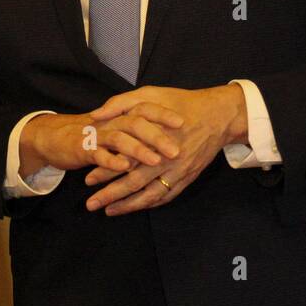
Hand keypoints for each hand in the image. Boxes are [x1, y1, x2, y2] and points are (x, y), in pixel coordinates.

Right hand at [18, 106, 184, 178]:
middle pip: (136, 123)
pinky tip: (123, 168)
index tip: (183, 121)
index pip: (146, 108)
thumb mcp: (119, 123)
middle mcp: (112, 121)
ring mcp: (98, 135)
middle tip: (175, 150)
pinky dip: (111, 161)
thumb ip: (139, 123)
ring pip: (120, 139)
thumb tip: (166, 130)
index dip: (163, 114)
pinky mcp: (84, 149)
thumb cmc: (95, 131)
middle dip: (157, 136)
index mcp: (123, 114)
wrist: (57, 137)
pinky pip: (99, 154)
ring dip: (138, 150)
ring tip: (154, 160)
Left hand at [83, 84, 245, 215]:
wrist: (219, 115)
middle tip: (91, 204)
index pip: (124, 159)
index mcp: (154, 138)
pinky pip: (166, 196)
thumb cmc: (182, 102)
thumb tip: (96, 114)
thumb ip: (121, 103)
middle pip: (134, 182)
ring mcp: (178, 171)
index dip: (104, 170)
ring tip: (109, 211)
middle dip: (110, 195)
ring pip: (149, 195)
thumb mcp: (151, 93)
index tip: (87, 179)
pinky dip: (150, 204)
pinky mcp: (188, 178)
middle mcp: (165, 158)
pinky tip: (136, 207)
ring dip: (128, 205)